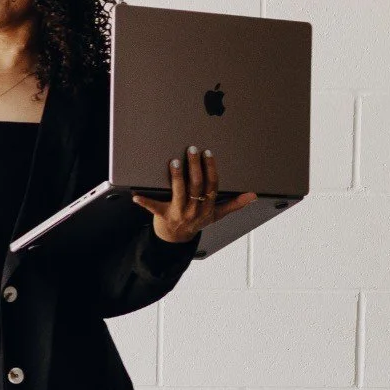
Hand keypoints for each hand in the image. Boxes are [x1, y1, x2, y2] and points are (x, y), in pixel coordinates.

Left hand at [131, 146, 257, 242]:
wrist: (176, 239)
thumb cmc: (196, 222)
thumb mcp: (216, 215)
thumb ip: (234, 204)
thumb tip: (252, 196)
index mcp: (207, 207)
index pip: (212, 185)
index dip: (210, 169)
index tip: (207, 153)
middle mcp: (194, 209)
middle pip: (197, 185)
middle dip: (195, 166)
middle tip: (191, 150)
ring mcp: (179, 213)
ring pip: (180, 192)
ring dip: (177, 177)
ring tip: (175, 162)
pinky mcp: (163, 215)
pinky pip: (154, 207)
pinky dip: (145, 201)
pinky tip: (137, 194)